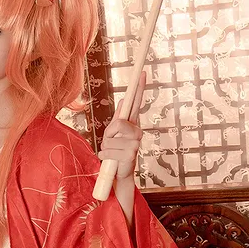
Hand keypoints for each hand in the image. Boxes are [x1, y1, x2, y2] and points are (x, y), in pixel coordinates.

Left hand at [99, 69, 145, 184]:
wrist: (118, 173)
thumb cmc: (115, 152)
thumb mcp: (114, 134)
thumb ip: (119, 118)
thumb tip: (124, 100)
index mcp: (133, 124)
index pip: (136, 103)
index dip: (139, 88)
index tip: (143, 73)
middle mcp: (137, 131)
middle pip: (117, 123)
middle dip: (108, 134)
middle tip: (110, 142)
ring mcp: (136, 144)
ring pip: (111, 139)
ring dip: (106, 148)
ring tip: (112, 153)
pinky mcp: (131, 155)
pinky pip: (109, 151)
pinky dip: (105, 157)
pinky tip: (112, 161)